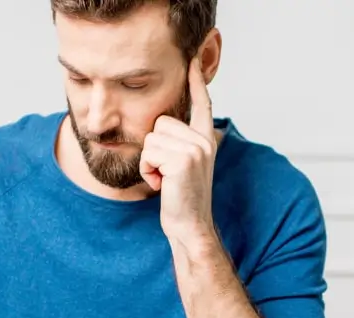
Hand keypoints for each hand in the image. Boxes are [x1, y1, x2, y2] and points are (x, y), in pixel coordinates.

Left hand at [140, 55, 217, 246]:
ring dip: (149, 162)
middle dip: (153, 149)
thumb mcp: (183, 165)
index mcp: (205, 139)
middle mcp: (204, 140)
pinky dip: (148, 170)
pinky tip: (162, 184)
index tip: (195, 56)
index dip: (196, 80)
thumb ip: (180, 143)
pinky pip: (148, 153)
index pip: (202, 103)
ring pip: (151, 138)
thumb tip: (162, 127)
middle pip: (159, 123)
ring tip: (165, 179)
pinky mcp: (183, 160)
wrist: (189, 225)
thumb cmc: (180, 198)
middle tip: (166, 173)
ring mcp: (196, 149)